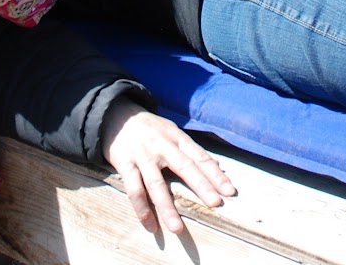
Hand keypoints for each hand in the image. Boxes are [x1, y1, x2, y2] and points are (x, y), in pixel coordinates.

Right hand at [100, 97, 235, 234]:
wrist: (114, 116)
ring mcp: (142, 155)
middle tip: (216, 204)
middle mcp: (162, 145)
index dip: (216, 174)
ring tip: (177, 229)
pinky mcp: (124, 164)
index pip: (200, 156)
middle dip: (201, 186)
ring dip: (167, 208)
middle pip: (184, 167)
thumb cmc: (150, 129)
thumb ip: (192, 150)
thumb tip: (218, 166)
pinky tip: (151, 226)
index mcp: (176, 137)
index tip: (230, 191)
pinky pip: (134, 190)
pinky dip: (142, 209)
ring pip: (156, 184)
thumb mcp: (172, 133)